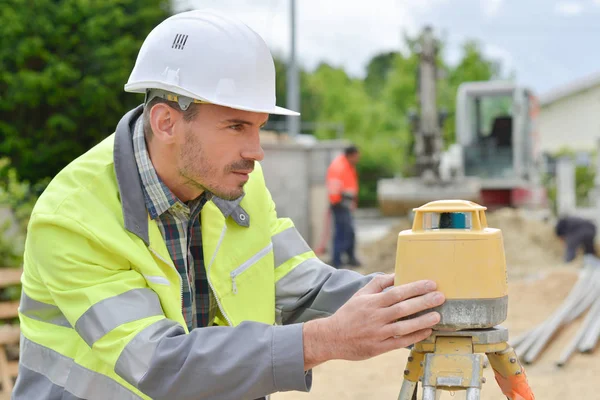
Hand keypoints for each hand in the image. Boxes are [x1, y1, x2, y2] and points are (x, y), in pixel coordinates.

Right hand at [303, 274, 443, 369]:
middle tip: (440, 297)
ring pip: (404, 326)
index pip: (397, 293)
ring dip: (422, 321)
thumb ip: (378, 284)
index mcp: (371, 302)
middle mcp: (375, 317)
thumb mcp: (360, 295)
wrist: (331, 337)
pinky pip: (400, 342)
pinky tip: (426, 331)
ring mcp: (377, 333)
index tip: (431, 284)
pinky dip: (414, 336)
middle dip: (423, 302)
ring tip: (437, 315)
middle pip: (403, 308)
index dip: (415, 288)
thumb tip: (396, 274)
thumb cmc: (348, 314)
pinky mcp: (378, 347)